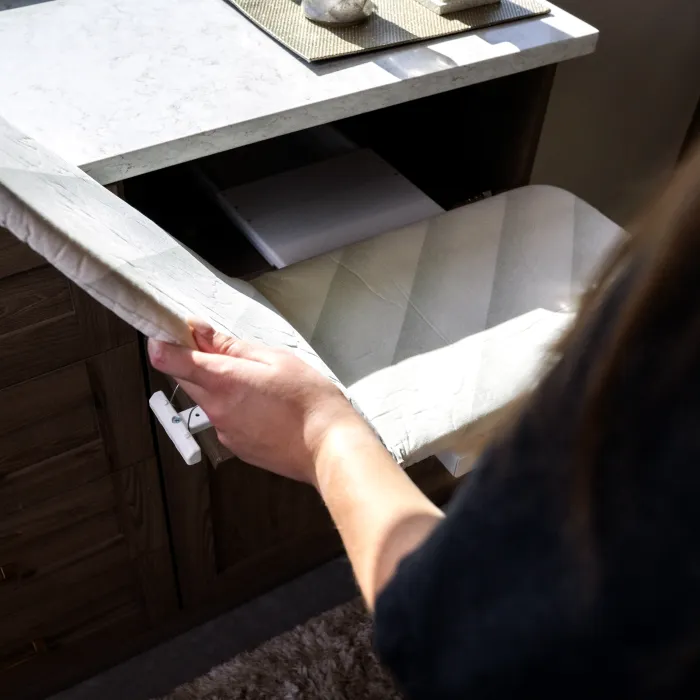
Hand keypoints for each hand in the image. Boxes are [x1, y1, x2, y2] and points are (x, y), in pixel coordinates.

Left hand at [147, 321, 367, 484]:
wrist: (328, 447)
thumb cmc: (309, 401)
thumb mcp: (275, 358)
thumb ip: (232, 346)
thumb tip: (201, 333)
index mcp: (224, 381)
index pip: (170, 360)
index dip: (165, 343)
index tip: (172, 333)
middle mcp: (217, 409)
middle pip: (186, 378)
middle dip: (196, 361)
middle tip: (226, 350)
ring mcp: (225, 431)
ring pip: (206, 399)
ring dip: (219, 385)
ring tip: (257, 382)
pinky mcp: (235, 446)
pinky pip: (223, 418)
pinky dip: (233, 407)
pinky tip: (262, 404)